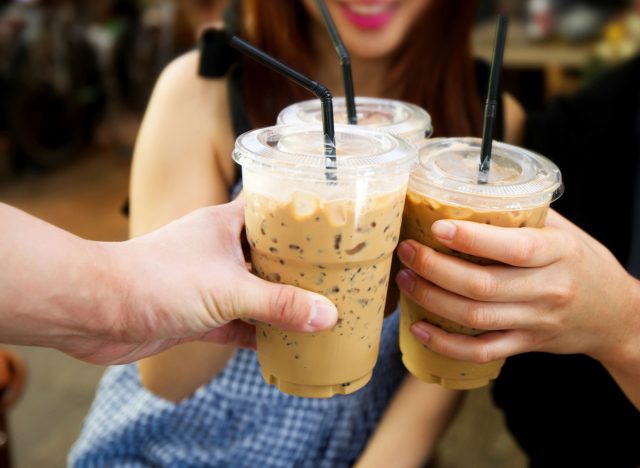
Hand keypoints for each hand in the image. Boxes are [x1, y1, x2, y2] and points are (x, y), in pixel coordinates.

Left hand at [69, 199, 337, 363]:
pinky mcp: (196, 314)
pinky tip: (284, 343)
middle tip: (335, 275)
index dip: (299, 216)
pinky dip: (258, 333)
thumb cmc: (156, 280)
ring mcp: (207, 283)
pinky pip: (237, 322)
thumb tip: (327, 315)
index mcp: (225, 225)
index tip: (332, 227)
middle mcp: (217, 250)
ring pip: (253, 291)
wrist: (97, 311)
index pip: (270, 210)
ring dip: (279, 303)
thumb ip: (279, 303)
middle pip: (267, 254)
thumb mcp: (229, 289)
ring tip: (318, 310)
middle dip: (296, 267)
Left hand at [395, 209, 639, 368]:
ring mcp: (536, 322)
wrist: (615, 315)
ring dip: (432, 300)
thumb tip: (471, 194)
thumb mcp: (565, 232)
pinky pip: (482, 351)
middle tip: (407, 252)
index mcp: (560, 253)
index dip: (472, 239)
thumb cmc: (583, 264)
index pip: (514, 248)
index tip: (437, 227)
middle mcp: (548, 289)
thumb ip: (525, 215)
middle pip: (484, 286)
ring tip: (405, 279)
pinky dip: (447, 343)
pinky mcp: (526, 345)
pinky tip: (420, 328)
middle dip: (436, 269)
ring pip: (476, 317)